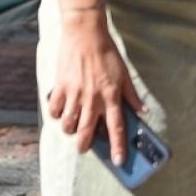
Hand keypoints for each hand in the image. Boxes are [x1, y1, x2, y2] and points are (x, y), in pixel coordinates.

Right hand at [45, 11, 144, 161]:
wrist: (84, 33)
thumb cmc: (106, 52)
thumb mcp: (124, 73)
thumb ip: (131, 94)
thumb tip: (141, 110)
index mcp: (111, 96)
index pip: (116, 128)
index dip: (117, 147)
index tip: (118, 161)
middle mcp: (92, 99)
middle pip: (87, 132)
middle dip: (84, 145)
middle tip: (83, 148)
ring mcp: (74, 94)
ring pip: (68, 124)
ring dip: (69, 130)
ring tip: (71, 129)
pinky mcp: (60, 86)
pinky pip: (54, 108)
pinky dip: (55, 114)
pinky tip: (59, 112)